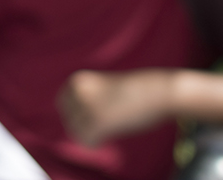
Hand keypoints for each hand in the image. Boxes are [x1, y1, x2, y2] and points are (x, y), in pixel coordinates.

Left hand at [57, 70, 172, 146]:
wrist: (158, 91)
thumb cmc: (135, 92)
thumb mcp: (103, 89)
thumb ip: (87, 100)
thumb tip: (72, 124)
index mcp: (77, 80)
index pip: (64, 106)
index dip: (79, 115)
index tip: (99, 114)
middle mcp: (78, 91)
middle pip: (68, 119)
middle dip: (83, 124)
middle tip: (106, 122)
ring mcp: (87, 105)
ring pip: (75, 131)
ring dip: (91, 133)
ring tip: (111, 126)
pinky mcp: (98, 120)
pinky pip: (86, 140)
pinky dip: (96, 142)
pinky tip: (110, 134)